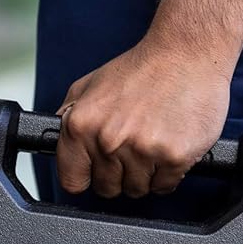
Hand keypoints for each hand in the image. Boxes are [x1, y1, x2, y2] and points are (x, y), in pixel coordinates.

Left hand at [55, 33, 231, 198]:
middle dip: (119, 174)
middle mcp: (108, 140)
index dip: (87, 176)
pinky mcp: (174, 156)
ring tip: (152, 142)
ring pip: (136, 190)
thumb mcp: (88, 86)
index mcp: (81, 125)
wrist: (186, 53)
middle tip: (132, 148)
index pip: (72, 181)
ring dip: (144, 174)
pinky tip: (168, 146)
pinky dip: (168, 173)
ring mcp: (142, 150)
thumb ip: (68, 118)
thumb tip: (56, 143)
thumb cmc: (140, 69)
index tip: (96, 171)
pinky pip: (164, 186)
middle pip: (107, 188)